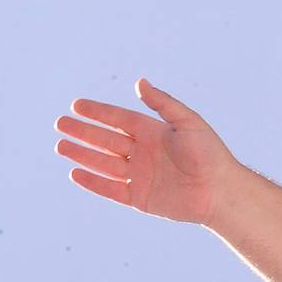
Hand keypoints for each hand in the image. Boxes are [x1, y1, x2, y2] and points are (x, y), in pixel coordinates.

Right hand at [55, 78, 237, 224]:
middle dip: (83, 132)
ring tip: (61, 145)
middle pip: (106, 140)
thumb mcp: (188, 122)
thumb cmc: (210, 154)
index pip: (119, 120)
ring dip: (82, 155)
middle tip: (60, 124)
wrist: (221, 191)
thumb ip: (163, 104)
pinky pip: (111, 189)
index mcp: (154, 133)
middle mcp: (144, 153)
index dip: (98, 112)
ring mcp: (141, 176)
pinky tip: (75, 173)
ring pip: (104, 163)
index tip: (76, 105)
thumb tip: (140, 82)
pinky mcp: (141, 198)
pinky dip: (93, 182)